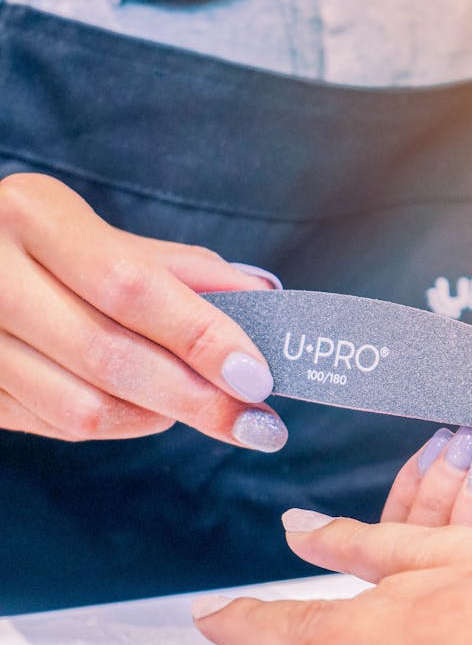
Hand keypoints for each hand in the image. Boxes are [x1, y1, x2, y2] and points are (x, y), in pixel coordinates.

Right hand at [0, 173, 286, 448]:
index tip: (258, 376)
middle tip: (254, 423)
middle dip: (195, 398)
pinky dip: (116, 426)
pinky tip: (142, 408)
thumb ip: (184, 271)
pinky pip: (57, 428)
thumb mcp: (107, 238)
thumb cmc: (47, 248)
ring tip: (195, 404)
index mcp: (33, 216)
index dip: (201, 336)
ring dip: (156, 417)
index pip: (131, 286)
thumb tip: (265, 300)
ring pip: (81, 409)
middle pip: (108, 356)